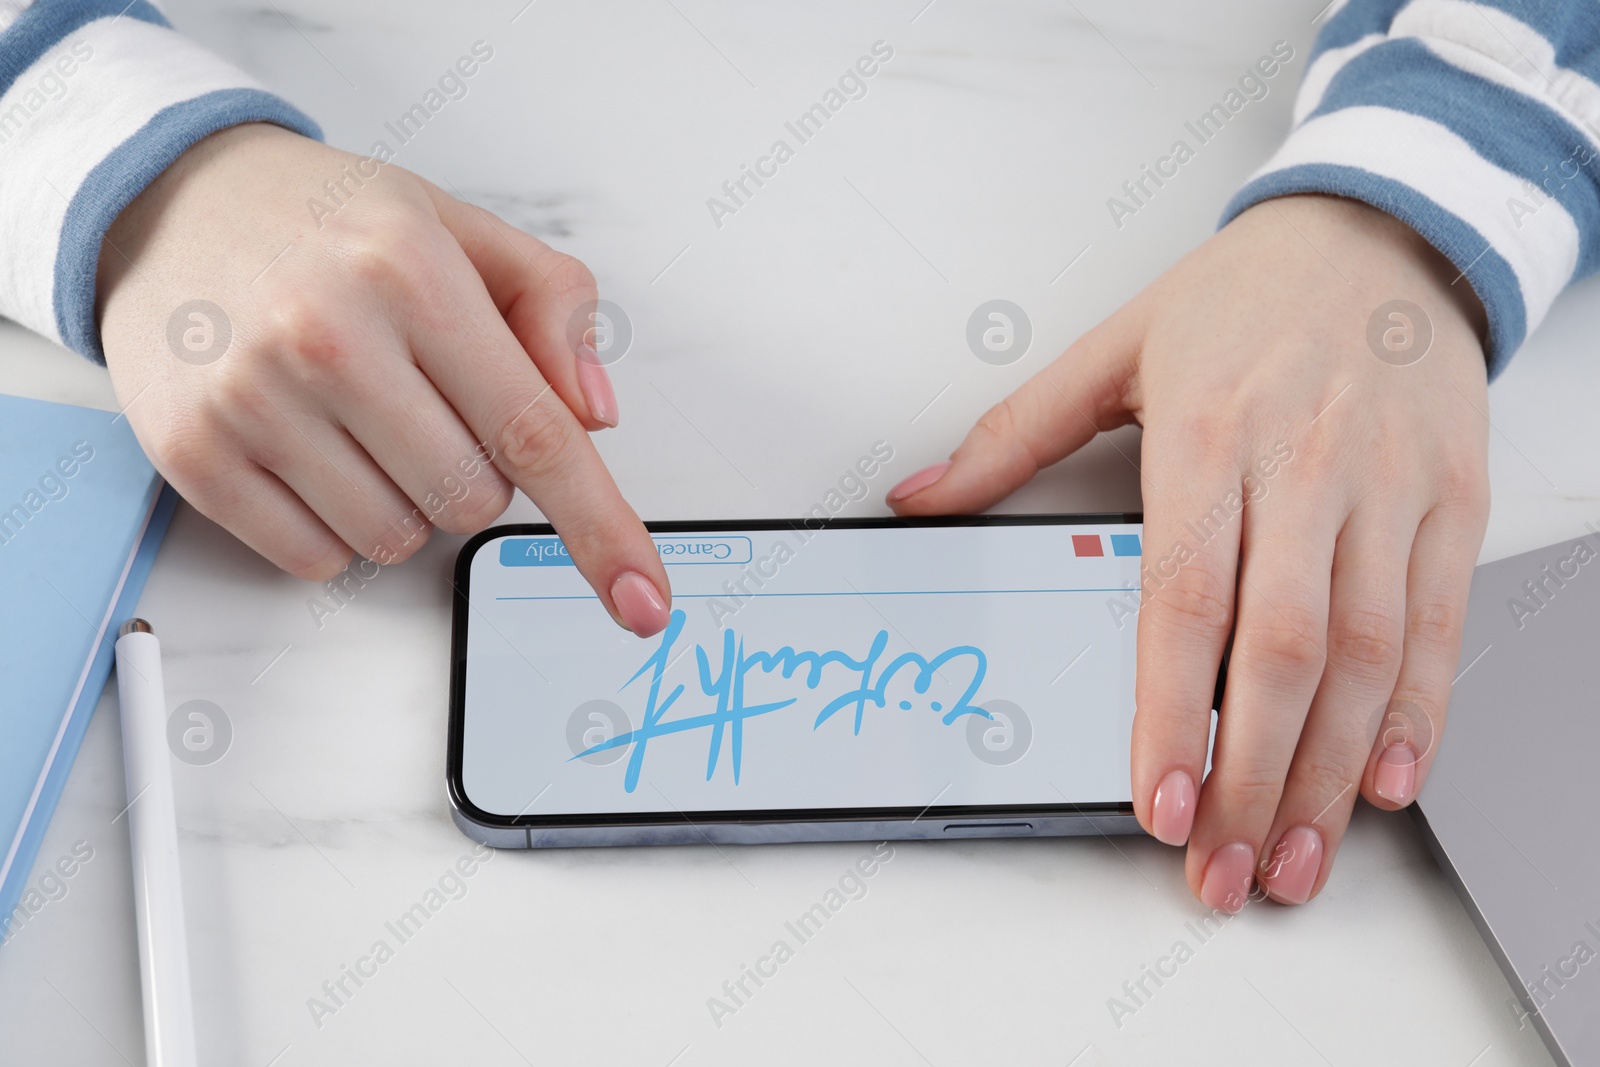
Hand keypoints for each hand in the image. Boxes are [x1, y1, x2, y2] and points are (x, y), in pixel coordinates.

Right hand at [97, 123, 669, 636]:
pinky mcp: (195, 455)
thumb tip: (595, 416)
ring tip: (360, 415)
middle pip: (474, 500)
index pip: (536, 432)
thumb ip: (551, 307)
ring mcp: (253, 402)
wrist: (171, 204)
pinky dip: (335, 523)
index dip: (601, 528)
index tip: (643, 600)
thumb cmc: (329, 224)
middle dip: (475, 469)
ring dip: (405, 500)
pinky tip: (310, 446)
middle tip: (426, 398)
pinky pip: (317, 559)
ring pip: (399, 540)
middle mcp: (329, 337)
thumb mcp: (458, 228)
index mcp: (413, 274)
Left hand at [888, 195, 1490, 907]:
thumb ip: (1011, 434)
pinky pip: (1437, 623)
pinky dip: (1420, 713)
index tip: (1160, 803)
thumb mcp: (1114, 349)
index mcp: (1207, 437)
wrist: (1383, 230)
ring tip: (1295, 856)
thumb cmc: (1244, 295)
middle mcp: (1303, 469)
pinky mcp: (1451, 501)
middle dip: (1252, 779)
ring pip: (1367, 657)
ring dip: (1332, 773)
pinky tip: (1386, 780)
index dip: (1172, 714)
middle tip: (1226, 868)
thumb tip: (919, 497)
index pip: (1184, 600)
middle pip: (1280, 652)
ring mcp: (1387, 490)